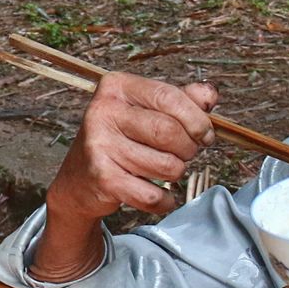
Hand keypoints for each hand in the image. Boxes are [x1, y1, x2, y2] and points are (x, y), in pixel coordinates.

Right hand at [29, 72, 216, 280]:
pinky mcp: (103, 178)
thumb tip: (209, 96)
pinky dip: (165, 200)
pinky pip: (152, 195)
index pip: (169, 96)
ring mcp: (100, 146)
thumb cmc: (120, 139)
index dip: (197, 119)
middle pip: (169, 132)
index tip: (205, 134)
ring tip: (166, 170)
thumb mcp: (146, 110)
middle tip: (186, 154)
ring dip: (176, 173)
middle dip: (189, 149)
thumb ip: (180, 100)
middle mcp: (103, 112)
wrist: (78, 180)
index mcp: (116, 87)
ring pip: (166, 166)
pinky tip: (162, 195)